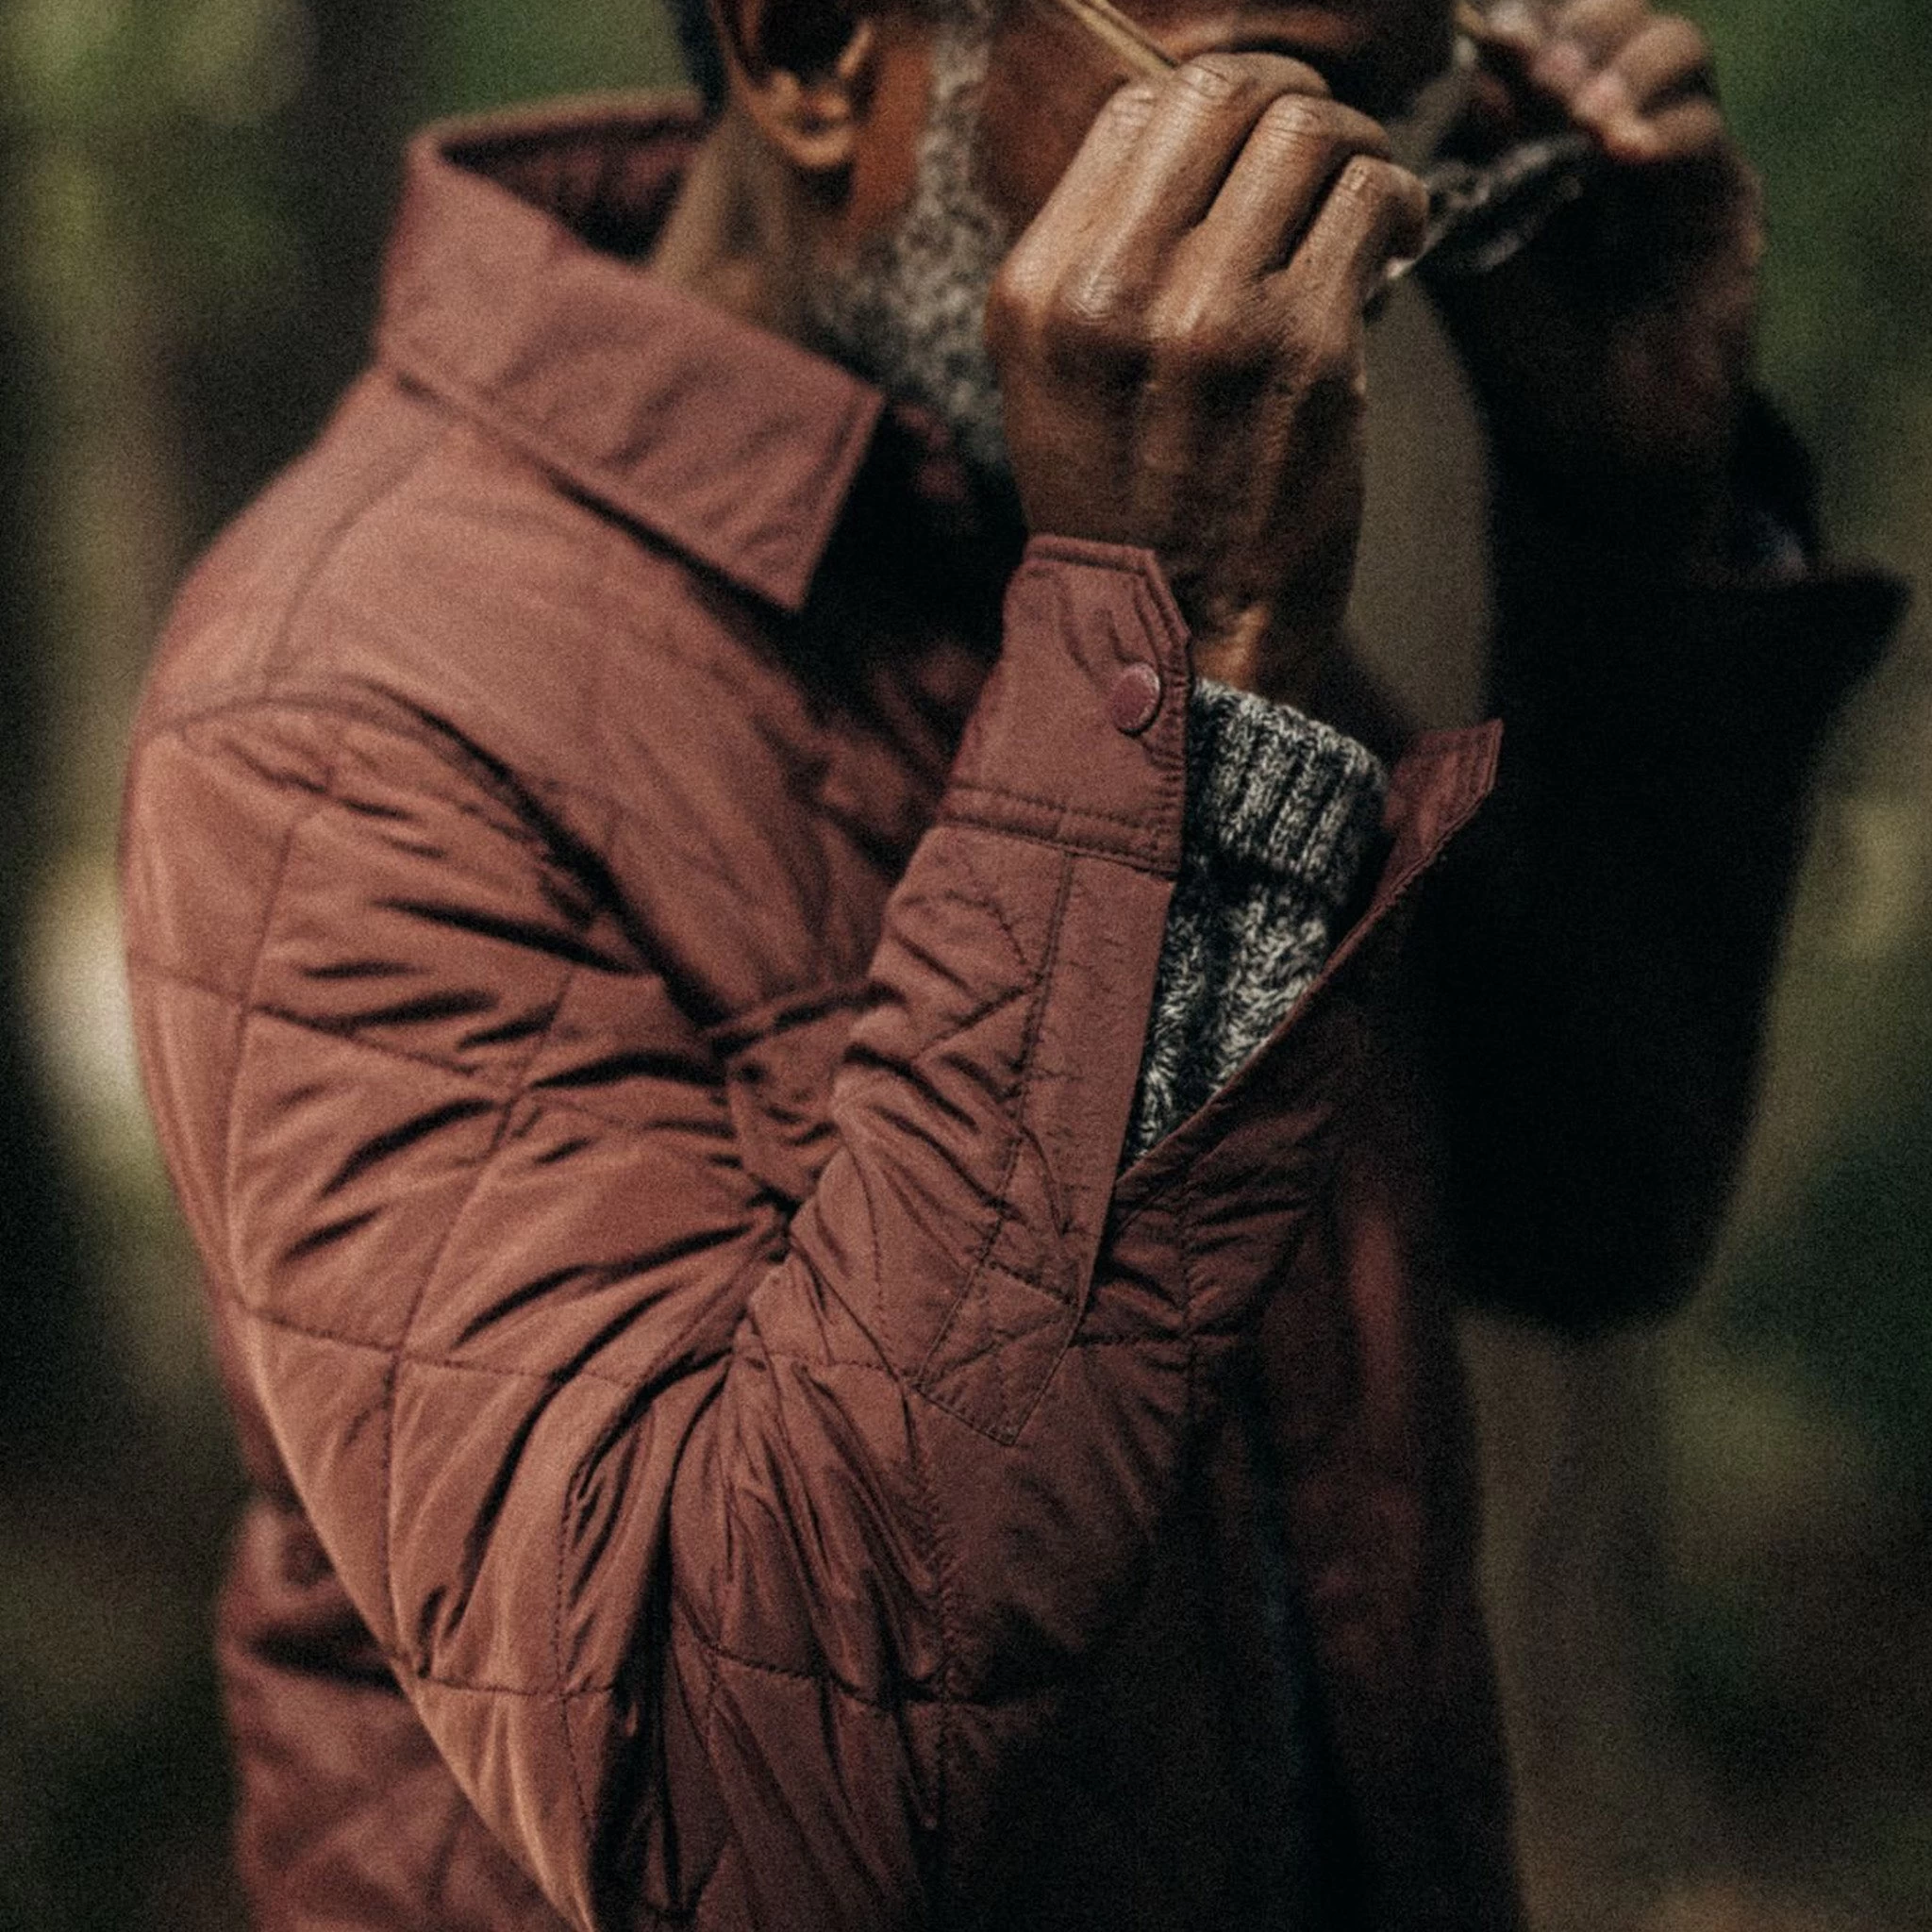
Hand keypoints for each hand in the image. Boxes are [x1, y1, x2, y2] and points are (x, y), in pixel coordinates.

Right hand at [985, 55, 1426, 703]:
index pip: (1132, 112)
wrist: (1181, 646)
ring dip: (1357, 149)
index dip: (1212, 111)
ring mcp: (1206, 318)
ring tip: (1368, 202)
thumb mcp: (1062, 389)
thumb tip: (1206, 151)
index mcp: (1037, 295)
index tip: (1254, 153)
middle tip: (1327, 157)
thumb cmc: (1133, 519)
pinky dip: (1400, 205)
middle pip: (1220, 95)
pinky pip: (1372, 201)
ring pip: (1308, 131)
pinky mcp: (1301, 350)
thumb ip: (1107, 269)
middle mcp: (1107, 294)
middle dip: (1294, 108)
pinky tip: (1398, 246)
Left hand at [1427, 0, 1763, 559]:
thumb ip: (1473, 168)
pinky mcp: (1723, 201)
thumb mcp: (1476, 260)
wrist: (1599, 452)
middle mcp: (1612, 137)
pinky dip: (1668, 130)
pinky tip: (1629, 160)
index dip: (1525, 24)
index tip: (1488, 35)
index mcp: (1543, 138)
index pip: (1547, 37)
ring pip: (1675, 52)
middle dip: (1577, 32)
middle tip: (1542, 73)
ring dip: (1624, 69)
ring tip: (1587, 118)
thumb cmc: (1527, 365)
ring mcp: (1673, 163)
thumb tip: (1475, 65)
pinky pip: (1707, 132)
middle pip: (1616, 21)